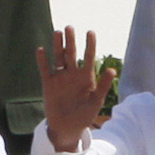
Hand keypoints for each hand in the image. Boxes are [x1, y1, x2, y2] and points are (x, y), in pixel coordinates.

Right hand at [36, 26, 113, 151]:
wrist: (67, 127)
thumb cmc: (85, 114)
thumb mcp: (96, 100)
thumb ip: (103, 85)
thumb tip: (113, 70)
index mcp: (86, 76)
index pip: (89, 56)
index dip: (90, 44)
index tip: (90, 32)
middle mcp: (73, 74)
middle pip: (72, 53)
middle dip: (71, 40)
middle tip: (70, 27)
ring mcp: (60, 78)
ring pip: (58, 58)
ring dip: (57, 46)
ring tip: (57, 32)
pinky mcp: (49, 84)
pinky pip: (45, 69)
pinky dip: (42, 60)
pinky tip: (41, 50)